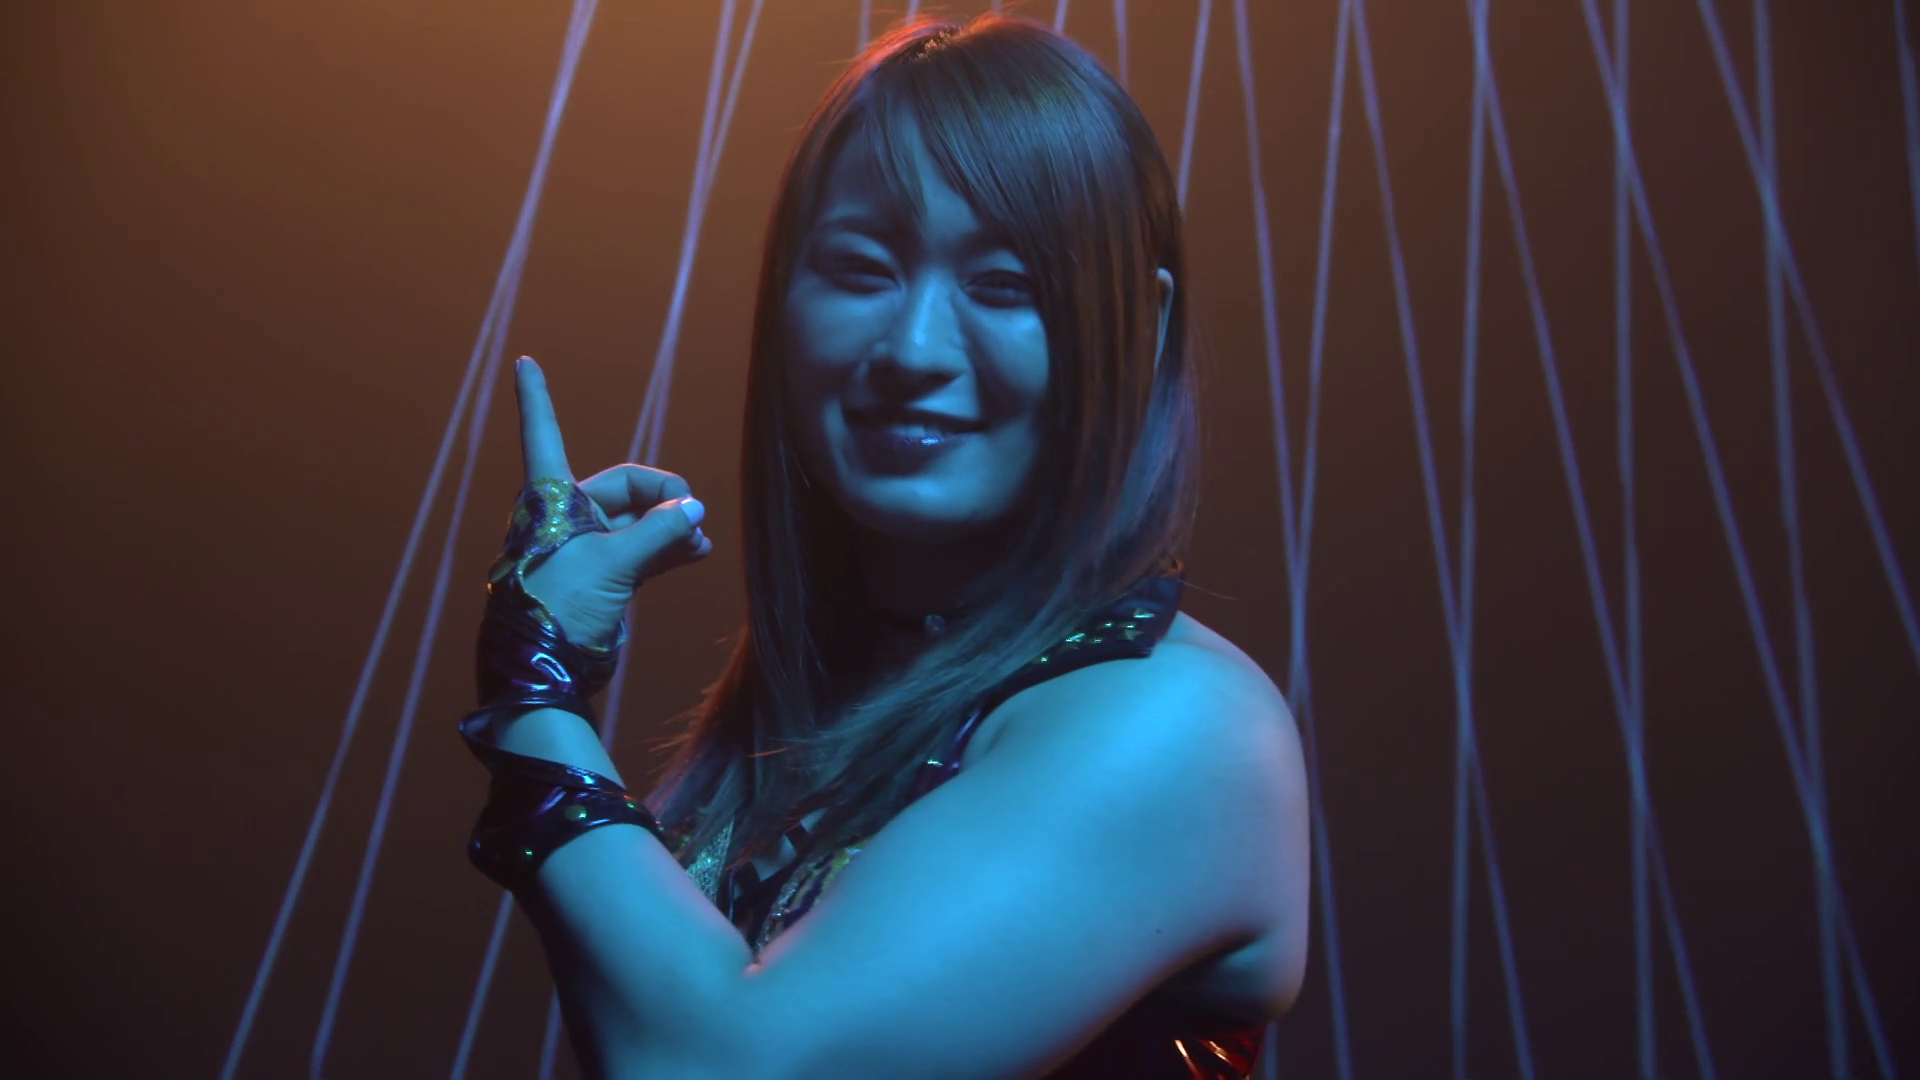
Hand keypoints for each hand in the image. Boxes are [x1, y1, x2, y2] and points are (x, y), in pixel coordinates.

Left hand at [513, 356, 711, 648]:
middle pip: (622, 486)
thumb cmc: (559, 608)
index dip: (535, 398)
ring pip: (637, 521)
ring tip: (701, 541)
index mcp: (549, 500)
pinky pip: (642, 549)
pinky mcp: (603, 577)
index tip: (523, 361)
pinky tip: (697, 551)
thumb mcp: (611, 565)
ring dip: (672, 526)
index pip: (543, 433)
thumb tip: (695, 509)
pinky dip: (669, 547)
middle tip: (694, 520)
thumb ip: (656, 533)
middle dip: (663, 498)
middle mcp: (564, 518)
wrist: (544, 672)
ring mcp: (585, 548)